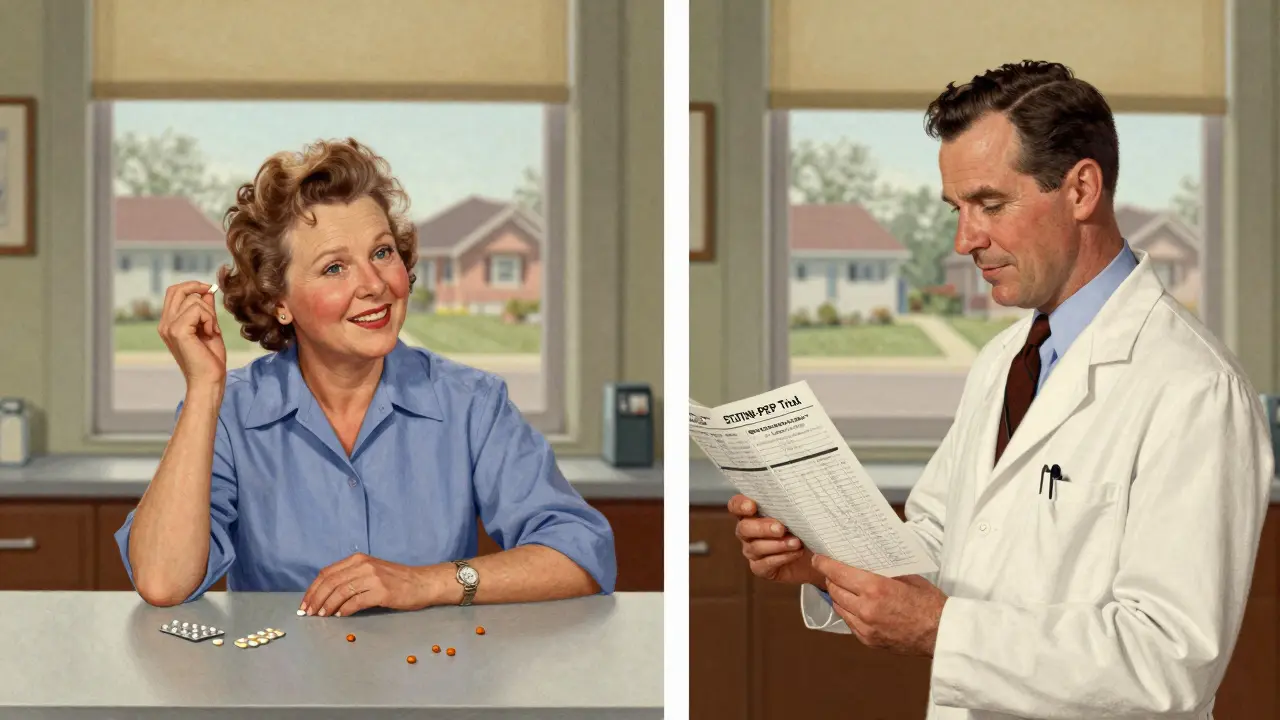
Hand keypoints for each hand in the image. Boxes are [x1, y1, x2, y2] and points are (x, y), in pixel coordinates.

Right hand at [157, 281, 225, 389]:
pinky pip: (198, 310)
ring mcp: (169, 327)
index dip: (192, 286)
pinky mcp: (178, 331)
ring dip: (210, 314)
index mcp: (169, 323)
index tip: (209, 291)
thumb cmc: (210, 359)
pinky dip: (209, 319)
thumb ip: (205, 310)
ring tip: (211, 331)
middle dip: (199, 290)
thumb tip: (207, 291)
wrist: (209, 380)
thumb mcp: (209, 327)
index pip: (174, 292)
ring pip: (193, 300)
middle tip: (213, 306)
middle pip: (177, 290)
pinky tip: (210, 333)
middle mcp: (165, 324)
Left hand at [301, 553, 430, 616]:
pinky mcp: (382, 591)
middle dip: (316, 599)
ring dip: (327, 606)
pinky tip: (340, 616)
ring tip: (322, 616)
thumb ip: (351, 578)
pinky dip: (344, 610)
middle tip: (308, 613)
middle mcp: (364, 565)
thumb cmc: (396, 580)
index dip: (312, 589)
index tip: (305, 603)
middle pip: (330, 582)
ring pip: (340, 592)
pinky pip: (356, 601)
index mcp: (358, 559)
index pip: (327, 573)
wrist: (422, 583)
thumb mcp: (371, 572)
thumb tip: (325, 596)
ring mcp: (373, 577)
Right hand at [729, 494, 825, 586]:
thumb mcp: (802, 512)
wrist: (818, 554)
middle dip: (762, 528)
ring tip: (796, 542)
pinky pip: (764, 564)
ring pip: (755, 547)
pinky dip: (781, 558)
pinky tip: (795, 553)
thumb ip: (793, 504)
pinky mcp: (761, 568)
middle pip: (744, 528)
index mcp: (753, 512)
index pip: (736, 505)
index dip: (740, 505)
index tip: (752, 506)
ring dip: (776, 544)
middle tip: (780, 528)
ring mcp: (753, 551)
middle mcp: (749, 531)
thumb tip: (798, 492)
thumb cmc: (807, 527)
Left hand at [811, 554, 947, 655]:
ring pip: (839, 606)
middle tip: (832, 570)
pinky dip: (849, 611)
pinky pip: (849, 621)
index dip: (825, 564)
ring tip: (844, 586)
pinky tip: (856, 604)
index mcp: (875, 589)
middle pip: (834, 589)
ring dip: (839, 595)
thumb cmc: (929, 604)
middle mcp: (866, 609)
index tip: (818, 558)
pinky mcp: (868, 640)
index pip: (838, 573)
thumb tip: (862, 562)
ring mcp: (865, 627)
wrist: (942, 633)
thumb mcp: (906, 577)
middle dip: (831, 578)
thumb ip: (881, 571)